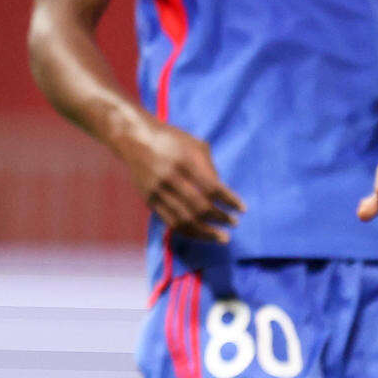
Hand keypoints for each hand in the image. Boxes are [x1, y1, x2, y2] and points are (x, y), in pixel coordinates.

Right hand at [118, 119, 240, 240]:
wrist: (135, 140)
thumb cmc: (172, 139)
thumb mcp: (196, 145)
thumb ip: (210, 168)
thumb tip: (220, 195)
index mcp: (185, 162)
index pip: (212, 188)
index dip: (229, 201)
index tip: (242, 209)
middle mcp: (171, 178)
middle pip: (199, 207)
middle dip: (220, 218)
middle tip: (234, 224)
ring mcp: (158, 191)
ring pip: (184, 220)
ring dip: (205, 232)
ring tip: (220, 237)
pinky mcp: (149, 200)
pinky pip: (170, 222)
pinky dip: (188, 231)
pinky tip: (200, 234)